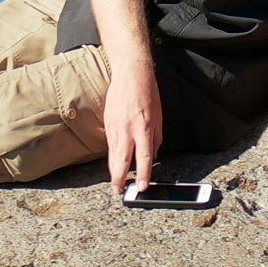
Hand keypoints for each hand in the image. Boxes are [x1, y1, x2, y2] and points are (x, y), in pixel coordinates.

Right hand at [103, 67, 162, 193]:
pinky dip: (113, 155)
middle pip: (122, 161)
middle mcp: (128, 130)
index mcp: (145, 128)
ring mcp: (116, 127)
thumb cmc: (148, 93)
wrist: (130, 74)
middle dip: (119, 179)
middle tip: (120, 191)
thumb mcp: (159, 116)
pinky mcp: (108, 124)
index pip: (144, 157)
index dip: (143, 174)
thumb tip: (152, 154)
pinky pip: (111, 145)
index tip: (142, 187)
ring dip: (114, 170)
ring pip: (114, 155)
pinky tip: (115, 163)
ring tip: (117, 183)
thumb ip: (156, 137)